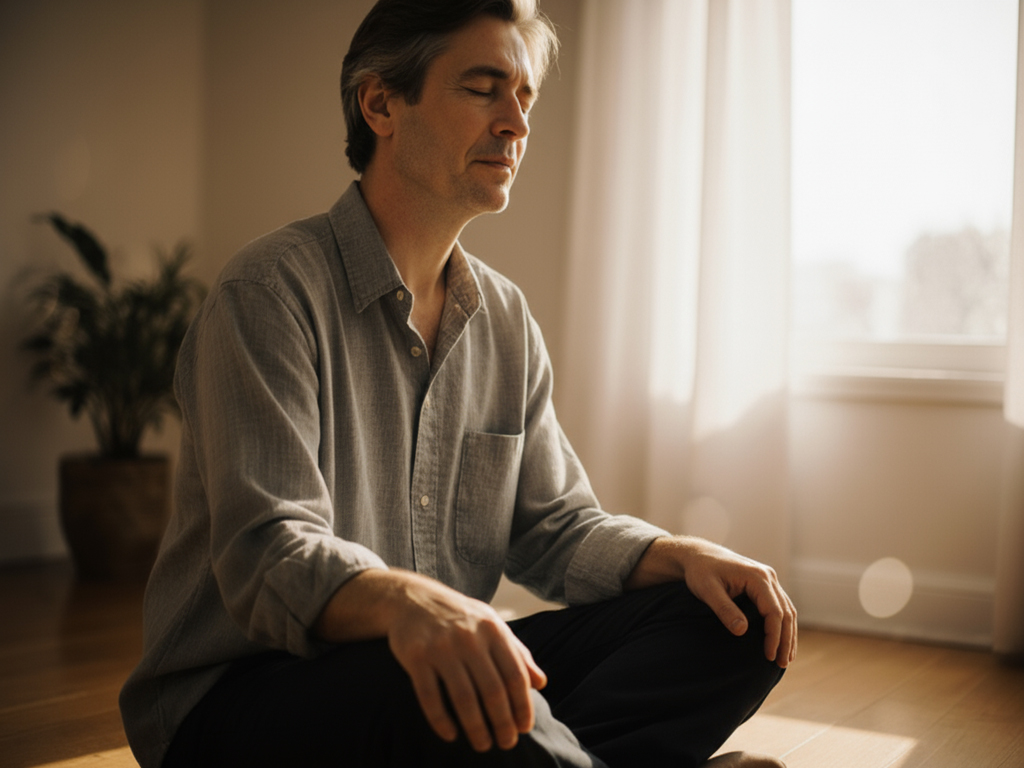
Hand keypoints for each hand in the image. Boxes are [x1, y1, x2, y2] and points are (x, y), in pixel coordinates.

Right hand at [315, 569, 546, 751]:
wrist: (413, 598)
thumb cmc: (460, 617)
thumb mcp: (492, 625)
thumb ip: (517, 652)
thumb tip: (541, 683)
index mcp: (492, 630)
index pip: (515, 675)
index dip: (522, 705)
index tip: (525, 728)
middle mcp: (469, 637)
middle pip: (492, 690)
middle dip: (502, 723)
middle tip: (507, 744)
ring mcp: (441, 647)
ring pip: (463, 697)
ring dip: (475, 728)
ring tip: (483, 745)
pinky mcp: (416, 656)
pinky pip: (430, 696)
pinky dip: (441, 720)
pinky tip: (450, 736)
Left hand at [625, 536, 796, 667]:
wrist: (698, 555)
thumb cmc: (700, 572)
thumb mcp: (707, 590)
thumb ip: (724, 609)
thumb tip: (742, 631)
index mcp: (757, 577)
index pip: (774, 611)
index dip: (773, 636)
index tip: (768, 656)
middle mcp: (768, 576)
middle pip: (786, 612)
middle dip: (785, 640)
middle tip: (781, 664)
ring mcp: (768, 579)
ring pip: (787, 610)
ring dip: (788, 634)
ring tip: (784, 659)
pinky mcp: (764, 584)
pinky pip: (780, 606)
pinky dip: (783, 624)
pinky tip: (780, 641)